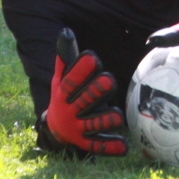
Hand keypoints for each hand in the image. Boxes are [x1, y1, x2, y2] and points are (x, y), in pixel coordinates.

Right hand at [42, 28, 127, 155]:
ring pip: (94, 123)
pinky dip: (111, 147)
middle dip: (96, 91)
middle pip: (85, 100)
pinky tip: (124, 147)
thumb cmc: (64, 97)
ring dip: (105, 119)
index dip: (81, 70)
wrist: (54, 131)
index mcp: (63, 93)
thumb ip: (66, 57)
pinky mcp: (86, 142)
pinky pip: (99, 145)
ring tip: (117, 115)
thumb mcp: (60, 79)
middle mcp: (70, 110)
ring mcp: (78, 127)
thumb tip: (65, 31)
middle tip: (110, 80)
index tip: (92, 58)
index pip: (71, 80)